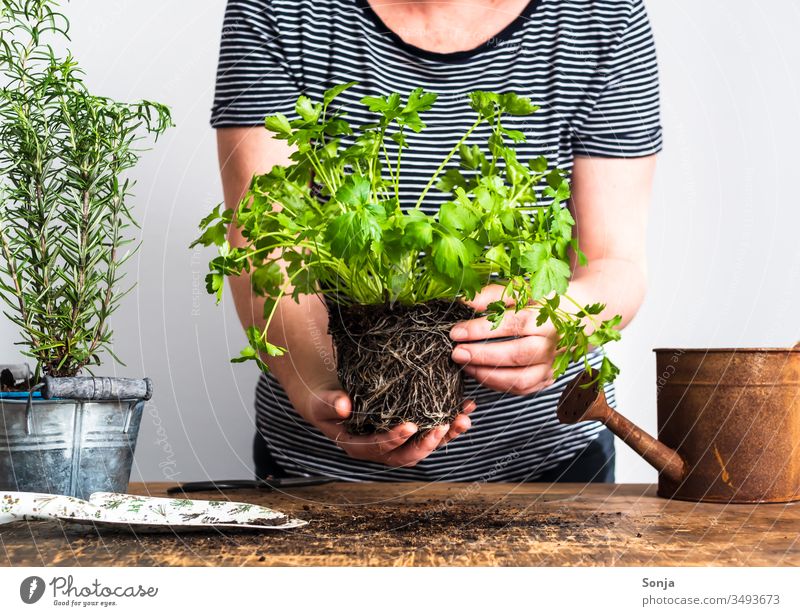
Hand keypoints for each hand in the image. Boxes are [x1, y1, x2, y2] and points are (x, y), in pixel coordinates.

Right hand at [292, 381, 475, 466]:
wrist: (329, 398)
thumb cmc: (324, 401)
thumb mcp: (321, 402)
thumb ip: (330, 403)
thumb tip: (343, 405)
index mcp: (359, 446)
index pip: (380, 448)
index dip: (395, 439)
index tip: (411, 425)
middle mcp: (380, 450)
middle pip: (408, 455)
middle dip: (429, 443)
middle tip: (445, 426)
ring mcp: (397, 443)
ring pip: (425, 445)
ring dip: (446, 435)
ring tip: (463, 419)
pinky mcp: (409, 431)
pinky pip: (431, 431)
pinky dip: (449, 422)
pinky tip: (465, 407)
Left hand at [450, 284, 557, 395]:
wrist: (577, 318)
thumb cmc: (544, 302)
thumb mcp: (521, 291)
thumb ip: (493, 295)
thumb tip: (466, 301)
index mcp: (548, 318)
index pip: (512, 324)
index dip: (482, 329)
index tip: (456, 332)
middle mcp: (553, 345)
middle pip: (517, 355)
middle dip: (482, 356)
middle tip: (457, 353)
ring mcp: (552, 366)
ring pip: (520, 379)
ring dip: (488, 375)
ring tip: (465, 365)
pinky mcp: (548, 379)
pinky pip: (522, 389)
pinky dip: (498, 384)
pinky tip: (480, 373)